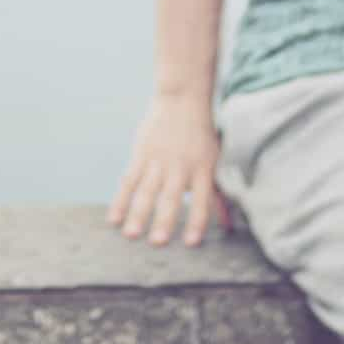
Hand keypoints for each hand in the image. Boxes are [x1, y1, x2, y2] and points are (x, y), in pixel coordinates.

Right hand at [107, 93, 231, 246]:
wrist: (182, 100)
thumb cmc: (202, 137)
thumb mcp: (214, 162)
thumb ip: (218, 195)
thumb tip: (229, 225)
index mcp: (203, 170)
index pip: (202, 200)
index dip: (196, 221)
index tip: (190, 243)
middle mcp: (181, 166)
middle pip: (172, 196)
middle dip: (164, 220)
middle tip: (157, 242)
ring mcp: (159, 160)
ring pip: (147, 190)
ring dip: (138, 213)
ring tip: (131, 234)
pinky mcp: (142, 153)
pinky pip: (129, 179)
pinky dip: (121, 199)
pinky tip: (114, 218)